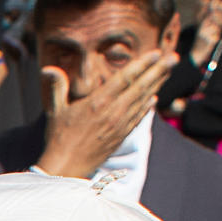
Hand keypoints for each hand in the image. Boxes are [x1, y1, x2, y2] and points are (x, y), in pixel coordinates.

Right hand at [34, 44, 177, 180]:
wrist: (67, 167)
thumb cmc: (59, 138)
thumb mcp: (55, 110)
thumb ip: (57, 87)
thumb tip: (48, 68)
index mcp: (98, 102)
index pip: (125, 78)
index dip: (142, 64)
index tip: (156, 53)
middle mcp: (113, 112)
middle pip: (141, 87)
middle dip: (159, 71)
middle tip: (174, 58)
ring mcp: (120, 124)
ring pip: (143, 100)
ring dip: (158, 84)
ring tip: (168, 71)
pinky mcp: (121, 135)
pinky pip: (138, 116)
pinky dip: (148, 106)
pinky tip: (154, 97)